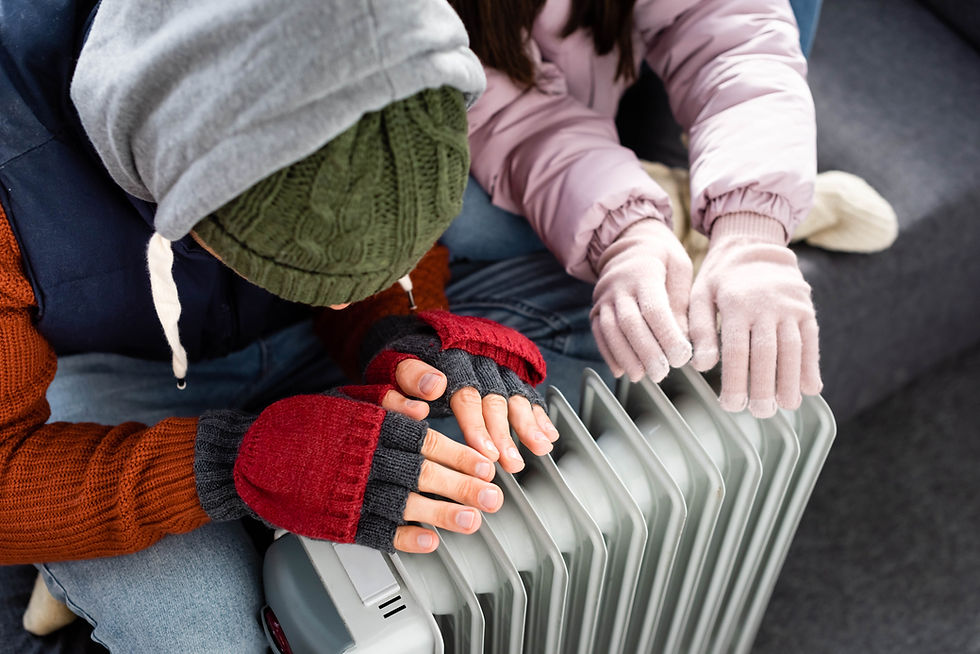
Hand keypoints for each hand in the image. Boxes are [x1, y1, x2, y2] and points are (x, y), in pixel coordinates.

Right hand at [225, 393, 502, 553]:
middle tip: (493, 496)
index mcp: (366, 427)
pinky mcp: (333, 519)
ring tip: (471, 521)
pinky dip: (403, 538)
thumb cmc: (302, 423)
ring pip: (403, 504)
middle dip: (461, 485)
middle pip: (421, 473)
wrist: (249, 453)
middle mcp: (360, 459)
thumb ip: (385, 400)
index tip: (485, 464)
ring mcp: (346, 492)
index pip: (423, 440)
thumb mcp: (344, 398)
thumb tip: (425, 404)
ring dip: (441, 514)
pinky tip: (428, 542)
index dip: (458, 453)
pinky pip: (374, 532)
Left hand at [359, 311, 557, 472]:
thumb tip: (433, 386)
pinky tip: (548, 434)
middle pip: (495, 399)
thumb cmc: (402, 355)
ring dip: (529, 425)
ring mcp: (495, 365)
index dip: (477, 426)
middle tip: (511, 464)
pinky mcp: (506, 372)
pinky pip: (526, 393)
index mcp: (450, 358)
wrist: (419, 332)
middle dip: (506, 434)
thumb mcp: (393, 362)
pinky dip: (539, 414)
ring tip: (539, 449)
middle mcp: (478, 360)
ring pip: (515, 395)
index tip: (485, 452)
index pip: (466, 395)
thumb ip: (409, 375)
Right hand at [591, 219, 692, 381]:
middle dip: (646, 352)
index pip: (654, 309)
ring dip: (626, 357)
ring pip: (610, 331)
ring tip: (642, 375)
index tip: (681, 356)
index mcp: (644, 272)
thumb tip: (683, 337)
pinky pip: (599, 333)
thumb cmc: (662, 257)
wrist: (630, 242)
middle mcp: (618, 285)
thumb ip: (681, 301)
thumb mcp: (680, 269)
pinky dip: (609, 354)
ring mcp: (604, 298)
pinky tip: (621, 370)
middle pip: (629, 323)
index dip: (667, 335)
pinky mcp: (596, 309)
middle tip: (662, 372)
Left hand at [689, 214, 822, 417]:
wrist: (754, 244)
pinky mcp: (806, 310)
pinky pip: (811, 341)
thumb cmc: (720, 278)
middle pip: (766, 353)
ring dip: (790, 381)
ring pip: (793, 349)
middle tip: (759, 412)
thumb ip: (699, 330)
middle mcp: (766, 305)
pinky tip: (810, 388)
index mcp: (736, 304)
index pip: (736, 350)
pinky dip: (812, 366)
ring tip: (785, 405)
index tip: (731, 405)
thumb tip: (701, 365)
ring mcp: (790, 307)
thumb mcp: (700, 295)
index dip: (735, 380)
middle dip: (764, 387)